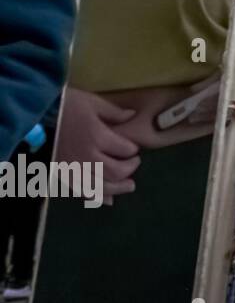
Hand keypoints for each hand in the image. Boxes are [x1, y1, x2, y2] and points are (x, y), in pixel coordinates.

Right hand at [56, 87, 141, 204]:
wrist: (31, 117)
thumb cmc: (62, 106)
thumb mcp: (91, 102)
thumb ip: (113, 112)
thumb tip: (132, 115)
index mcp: (97, 137)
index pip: (125, 150)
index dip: (133, 150)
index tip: (133, 148)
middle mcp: (87, 157)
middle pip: (117, 171)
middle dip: (130, 168)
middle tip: (134, 163)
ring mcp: (73, 169)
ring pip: (102, 186)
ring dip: (118, 188)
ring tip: (129, 185)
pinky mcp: (62, 176)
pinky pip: (82, 192)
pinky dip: (97, 197)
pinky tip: (107, 200)